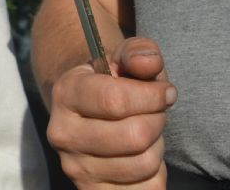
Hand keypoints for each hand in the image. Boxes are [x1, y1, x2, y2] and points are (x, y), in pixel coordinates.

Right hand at [45, 36, 175, 188]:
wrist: (88, 115)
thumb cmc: (114, 84)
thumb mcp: (124, 59)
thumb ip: (139, 53)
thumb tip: (149, 64)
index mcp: (66, 93)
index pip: (116, 100)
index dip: (152, 96)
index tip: (166, 91)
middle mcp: (63, 134)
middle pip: (134, 135)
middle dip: (157, 121)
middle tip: (154, 113)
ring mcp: (76, 168)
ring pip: (143, 164)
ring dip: (157, 147)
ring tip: (145, 133)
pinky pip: (145, 189)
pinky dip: (155, 174)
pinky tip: (142, 156)